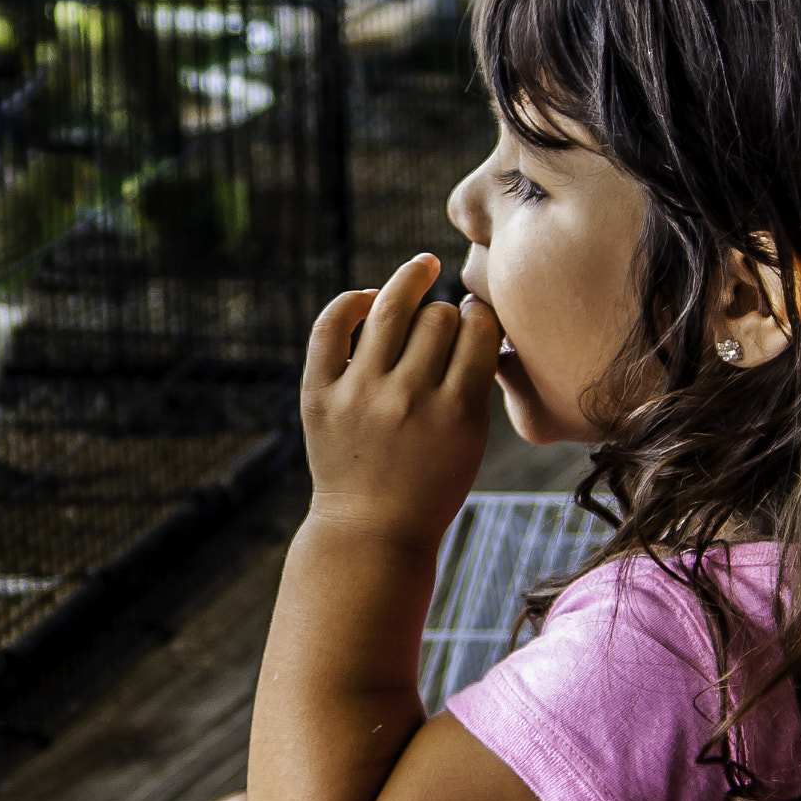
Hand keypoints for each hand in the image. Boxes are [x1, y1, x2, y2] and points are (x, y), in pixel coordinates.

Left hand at [301, 254, 503, 552]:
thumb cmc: (431, 484)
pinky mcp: (319, 394)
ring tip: (420, 270)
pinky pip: (331, 326)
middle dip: (446, 313)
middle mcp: (408, 398)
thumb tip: (472, 315)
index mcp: (457, 411)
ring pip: (392, 309)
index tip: (477, 318)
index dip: (481, 314)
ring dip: (409, 282)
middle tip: (444, 322)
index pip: (478, 328)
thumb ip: (476, 381)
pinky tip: (368, 300)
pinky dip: (351, 302)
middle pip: (437, 317)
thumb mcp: (472, 440)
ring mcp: (359, 394)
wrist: (371, 530)